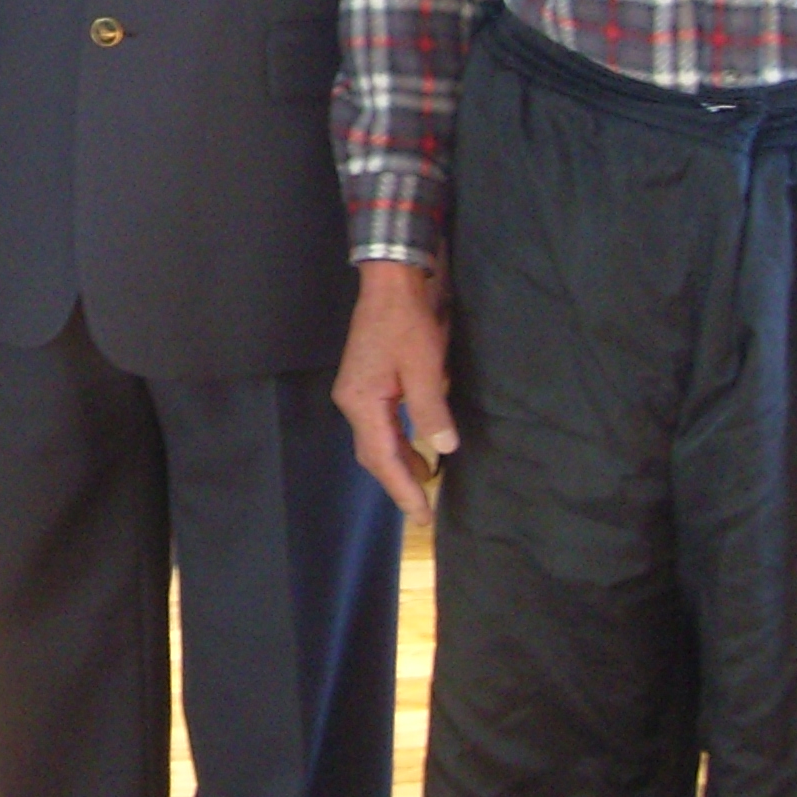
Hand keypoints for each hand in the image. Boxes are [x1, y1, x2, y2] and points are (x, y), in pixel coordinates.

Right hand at [332, 258, 456, 523]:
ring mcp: (357, 391)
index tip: (422, 515)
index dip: (403, 490)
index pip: (382, 458)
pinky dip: (397, 439)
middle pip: (373, 454)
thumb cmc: (406, 321)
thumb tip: (444, 446)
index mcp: (362, 402)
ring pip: (376, 439)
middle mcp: (353, 401)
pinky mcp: (366, 381)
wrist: (390, 281)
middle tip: (424, 508)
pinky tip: (416, 442)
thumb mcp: (425, 366)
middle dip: (398, 481)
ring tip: (425, 478)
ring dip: (399, 460)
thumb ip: (432, 409)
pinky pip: (379, 422)